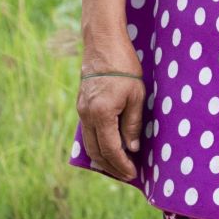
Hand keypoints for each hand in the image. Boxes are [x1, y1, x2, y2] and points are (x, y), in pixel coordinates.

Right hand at [77, 50, 145, 182]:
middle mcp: (86, 116)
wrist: (103, 44)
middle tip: (127, 174)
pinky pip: (87, 132)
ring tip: (119, 165)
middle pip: (96, 152)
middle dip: (111, 167)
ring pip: (89, 144)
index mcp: (101, 114)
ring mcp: (81, 111)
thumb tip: (131, 148)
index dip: (122, 165)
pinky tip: (109, 147)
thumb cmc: (124, 67)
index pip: (110, 149)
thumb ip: (132, 124)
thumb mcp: (136, 96)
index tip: (133, 174)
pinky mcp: (82, 105)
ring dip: (103, 158)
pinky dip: (97, 144)